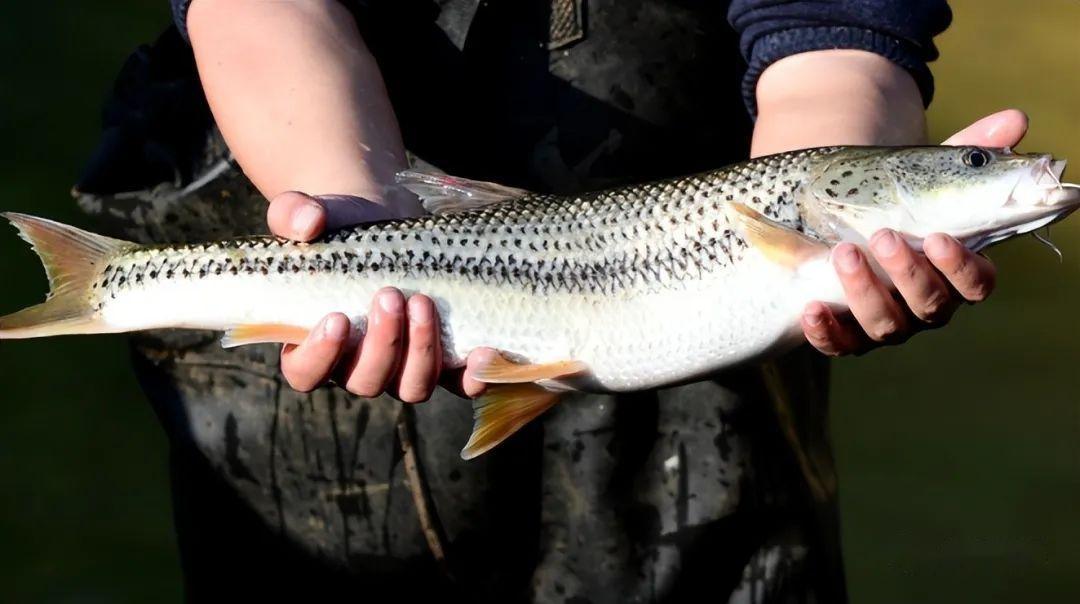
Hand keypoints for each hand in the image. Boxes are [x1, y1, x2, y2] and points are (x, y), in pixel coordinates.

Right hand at [266, 191, 490, 400]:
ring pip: (412, 386)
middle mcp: (357, 366)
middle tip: (392, 295)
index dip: (319, 356)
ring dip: (421, 351)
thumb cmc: (338, 226)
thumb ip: (293, 214)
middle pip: (366, 381)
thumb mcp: (308, 214)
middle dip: (382, 344)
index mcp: (313, 344)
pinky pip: (458, 385)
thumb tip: (308, 224)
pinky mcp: (443, 357)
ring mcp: (402, 367)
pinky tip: (481, 351)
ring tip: (424, 302)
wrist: (384, 220)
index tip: (338, 319)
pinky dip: (472, 376)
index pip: (305, 372)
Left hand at [801, 109, 1026, 354]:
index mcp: (954, 273)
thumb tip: (1015, 120)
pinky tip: (810, 308)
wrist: (843, 221)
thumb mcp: (928, 174)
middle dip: (908, 273)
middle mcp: (926, 306)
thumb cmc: (898, 201)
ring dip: (865, 292)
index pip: (976, 284)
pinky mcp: (846, 335)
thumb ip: (969, 151)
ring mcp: (886, 323)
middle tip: (882, 236)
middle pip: (931, 305)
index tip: (937, 236)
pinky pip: (839, 345)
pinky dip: (826, 331)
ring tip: (843, 253)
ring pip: (886, 325)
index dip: (960, 266)